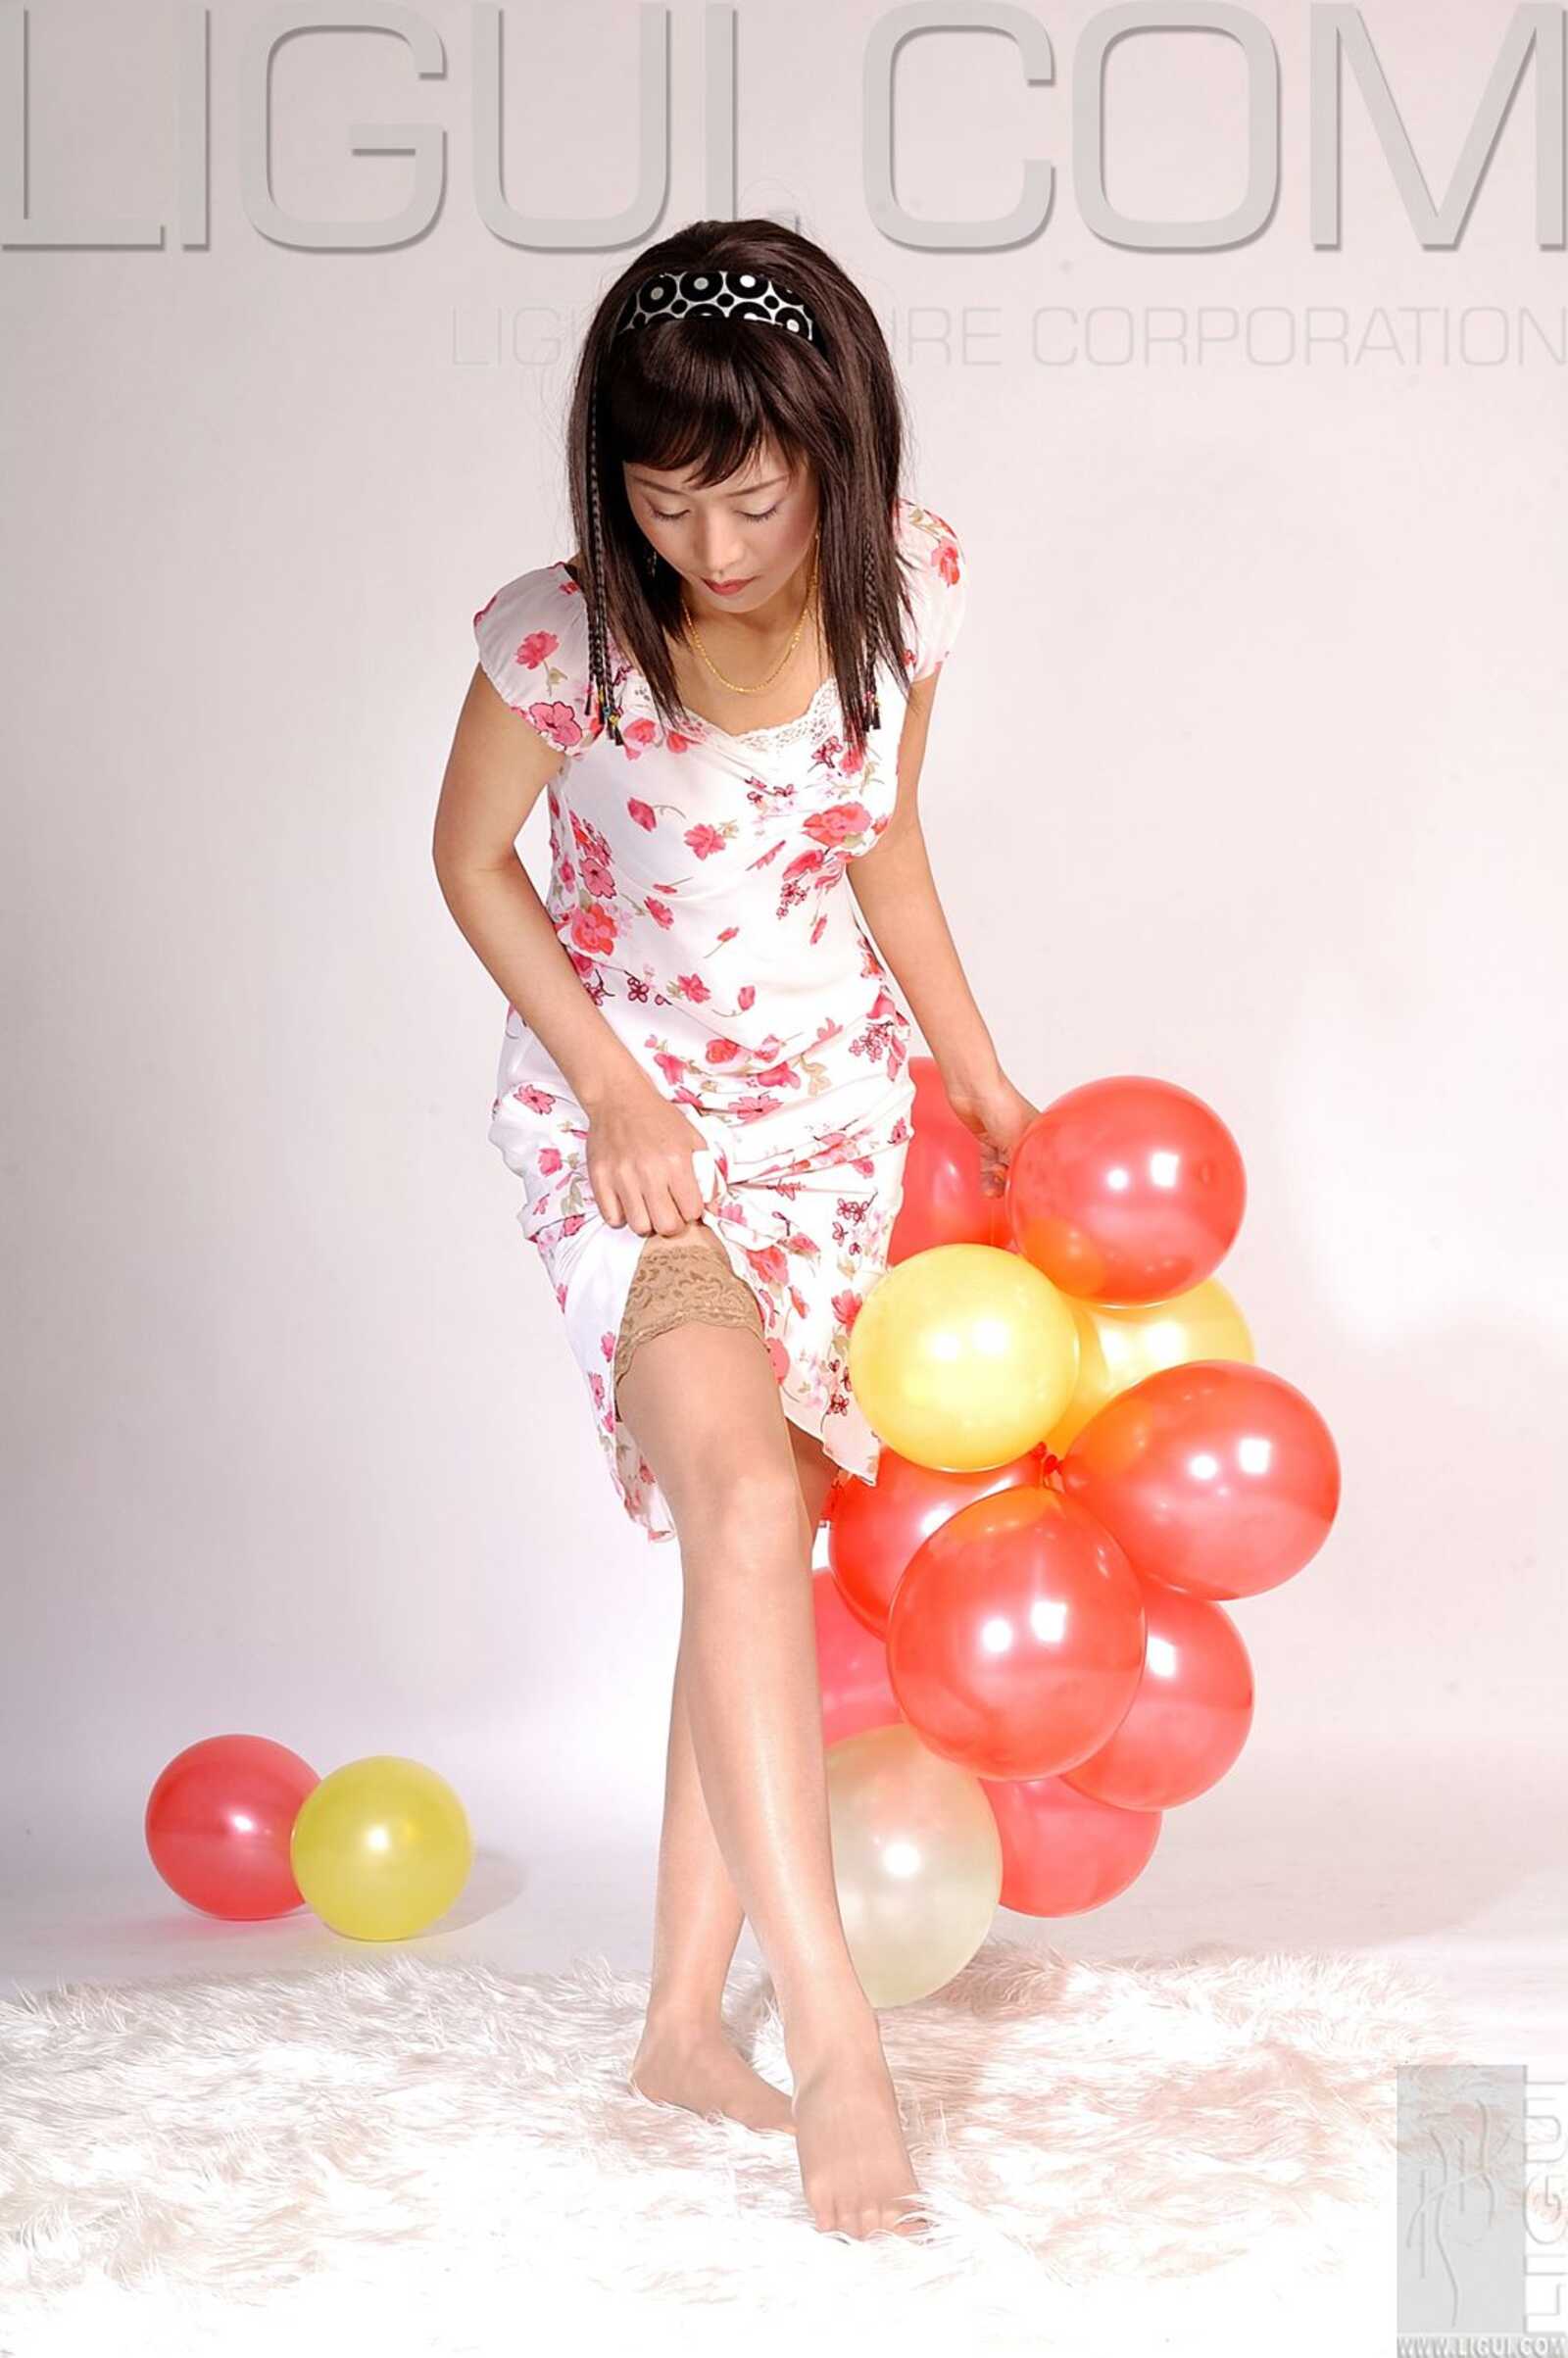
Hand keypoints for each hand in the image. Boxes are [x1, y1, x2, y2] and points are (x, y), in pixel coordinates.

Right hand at [584, 1079, 714, 1234]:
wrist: (619, 1098)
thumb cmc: (659, 1119)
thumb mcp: (693, 1139)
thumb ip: (707, 1174)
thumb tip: (711, 1208)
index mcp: (677, 1161)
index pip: (692, 1211)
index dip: (692, 1211)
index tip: (686, 1203)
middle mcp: (649, 1170)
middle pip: (666, 1226)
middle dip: (672, 1223)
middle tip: (668, 1210)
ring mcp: (621, 1176)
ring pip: (639, 1226)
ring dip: (647, 1221)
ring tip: (647, 1205)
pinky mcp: (599, 1178)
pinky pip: (612, 1218)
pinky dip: (621, 1215)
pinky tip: (628, 1200)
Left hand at [944, 1071, 1039, 1197]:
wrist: (974, 1090)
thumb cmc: (1004, 1107)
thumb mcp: (1017, 1142)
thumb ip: (1021, 1166)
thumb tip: (1027, 1189)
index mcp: (1038, 1137)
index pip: (1038, 1165)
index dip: (1031, 1180)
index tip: (1023, 1192)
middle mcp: (1023, 1138)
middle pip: (1019, 1169)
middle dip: (1010, 1182)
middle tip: (1003, 1185)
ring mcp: (1004, 1139)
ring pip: (1002, 1169)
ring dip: (997, 1183)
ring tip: (991, 1190)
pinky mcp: (987, 1140)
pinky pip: (988, 1164)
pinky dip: (986, 1176)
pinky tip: (986, 1187)